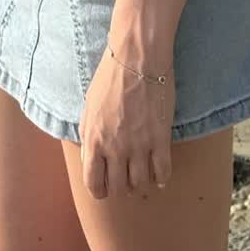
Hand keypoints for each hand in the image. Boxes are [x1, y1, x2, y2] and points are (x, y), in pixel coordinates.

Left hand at [78, 42, 174, 197]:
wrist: (138, 59)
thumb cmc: (110, 78)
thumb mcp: (88, 107)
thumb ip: (87, 135)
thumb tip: (89, 158)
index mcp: (94, 140)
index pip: (93, 183)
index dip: (98, 191)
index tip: (104, 190)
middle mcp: (115, 148)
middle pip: (117, 187)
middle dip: (119, 188)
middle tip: (123, 183)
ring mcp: (139, 145)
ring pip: (140, 183)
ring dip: (139, 184)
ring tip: (140, 177)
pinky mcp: (161, 138)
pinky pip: (163, 172)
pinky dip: (161, 178)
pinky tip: (159, 176)